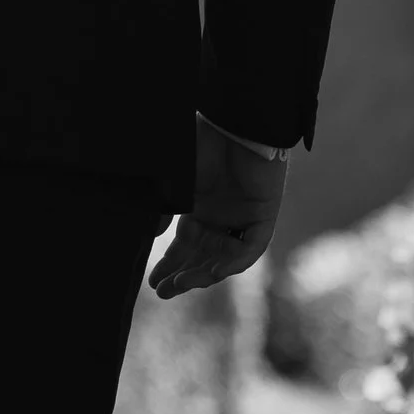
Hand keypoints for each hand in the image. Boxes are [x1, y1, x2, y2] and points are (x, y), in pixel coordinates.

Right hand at [148, 120, 288, 301]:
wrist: (233, 122)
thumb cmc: (199, 143)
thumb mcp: (174, 180)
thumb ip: (163, 208)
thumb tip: (150, 235)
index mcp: (199, 208)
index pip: (184, 248)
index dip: (169, 266)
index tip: (151, 283)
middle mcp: (221, 218)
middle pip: (203, 258)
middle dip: (183, 276)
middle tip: (163, 291)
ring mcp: (243, 218)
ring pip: (225, 258)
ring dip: (204, 274)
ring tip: (181, 284)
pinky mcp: (264, 215)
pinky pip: (250, 248)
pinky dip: (233, 262)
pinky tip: (214, 272)